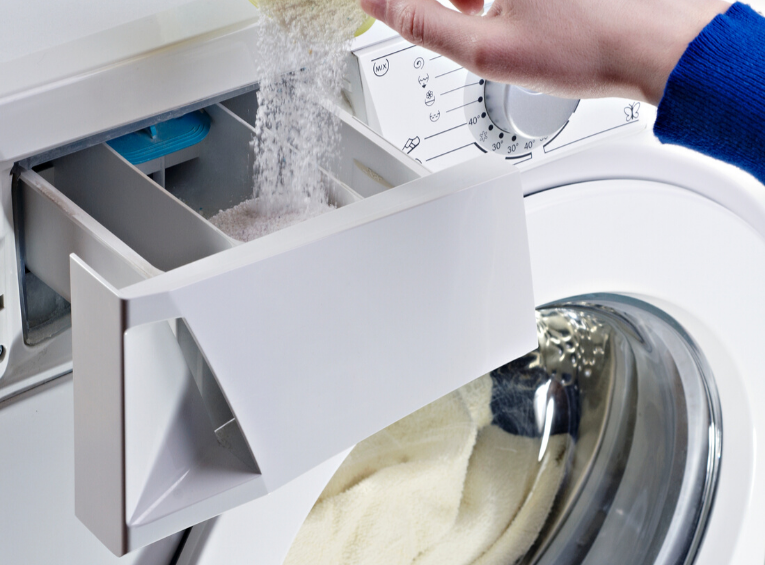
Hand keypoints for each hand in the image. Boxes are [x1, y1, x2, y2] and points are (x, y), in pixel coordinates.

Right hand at [359, 0, 727, 104]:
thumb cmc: (587, 48)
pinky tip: (503, 6)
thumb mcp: (486, 50)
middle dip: (444, 3)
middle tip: (461, 23)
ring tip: (479, 14)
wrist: (654, 46)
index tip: (388, 9)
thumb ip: (422, 23)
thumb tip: (379, 3)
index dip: (406, 3)